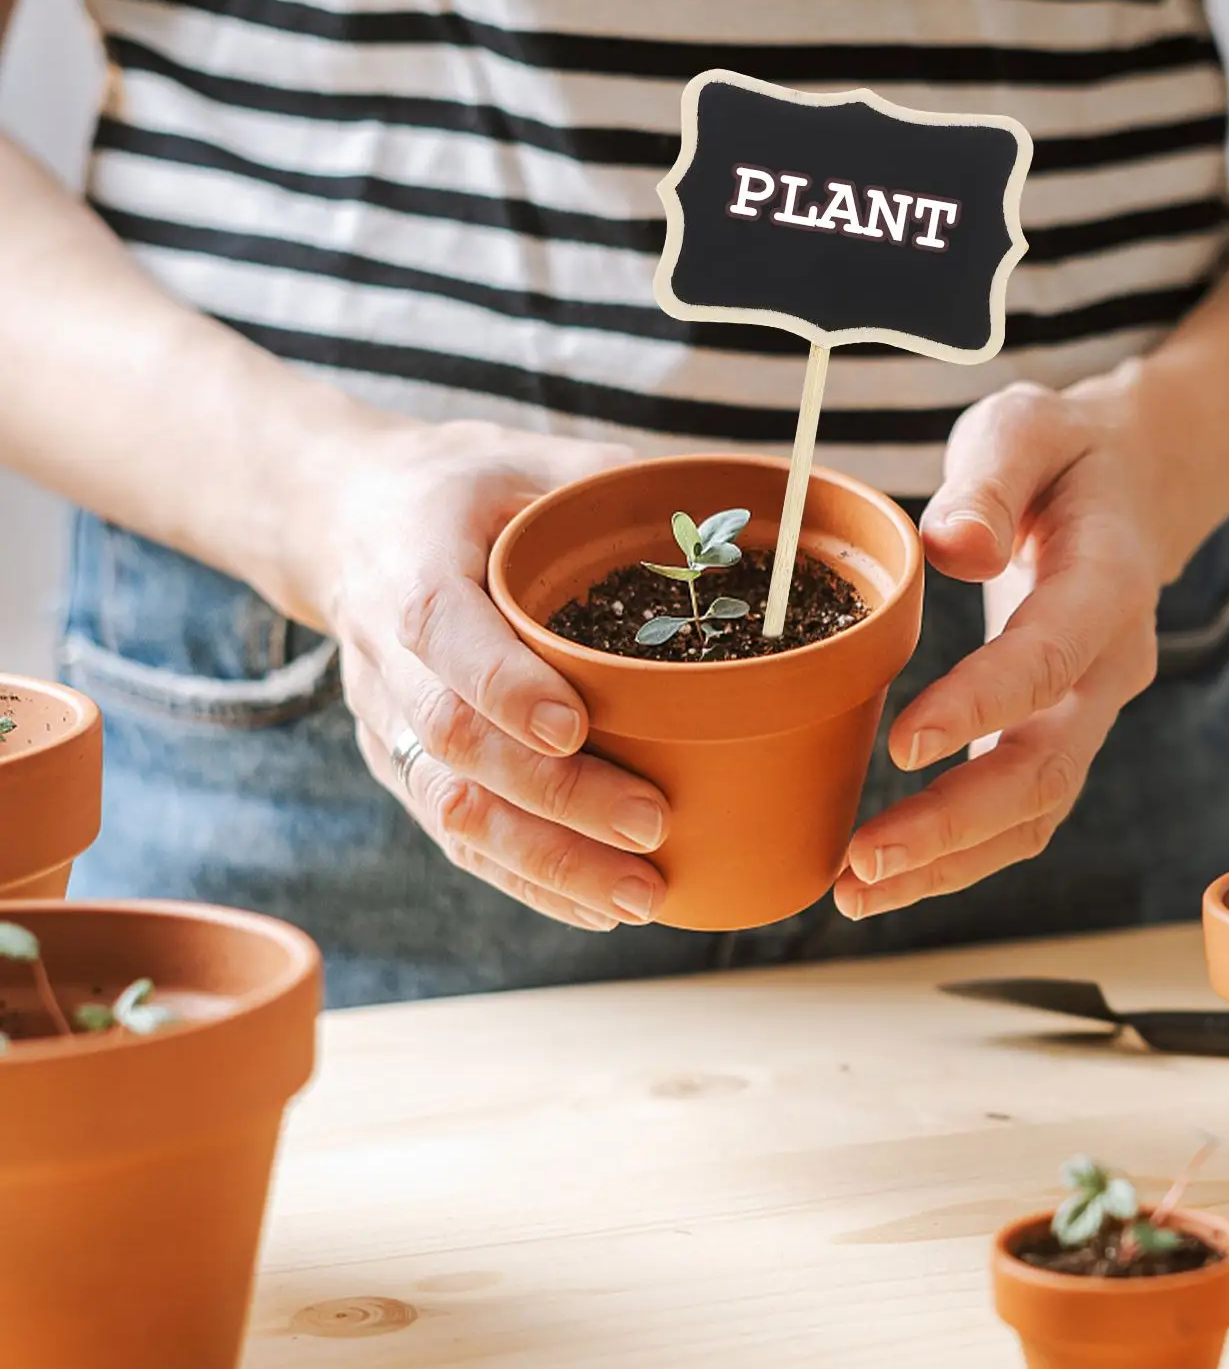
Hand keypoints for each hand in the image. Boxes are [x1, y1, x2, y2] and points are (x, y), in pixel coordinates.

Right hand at [296, 417, 670, 931]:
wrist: (351, 525)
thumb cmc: (466, 491)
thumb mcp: (531, 459)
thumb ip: (613, 485)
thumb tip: (737, 519)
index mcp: (411, 564)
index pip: (442, 633)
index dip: (504, 687)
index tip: (575, 728)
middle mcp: (386, 657)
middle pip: (456, 744)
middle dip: (555, 797)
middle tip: (650, 826)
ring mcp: (388, 724)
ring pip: (452, 810)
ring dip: (547, 862)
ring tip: (638, 896)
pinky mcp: (402, 768)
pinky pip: (457, 840)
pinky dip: (528, 881)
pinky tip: (597, 909)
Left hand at [836, 365, 1189, 918]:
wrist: (1124, 491)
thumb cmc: (1058, 457)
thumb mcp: (1026, 428)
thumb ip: (991, 479)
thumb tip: (952, 544)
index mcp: (1108, 585)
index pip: (1047, 659)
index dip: (980, 707)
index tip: (902, 746)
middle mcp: (1109, 668)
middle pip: (1044, 768)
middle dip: (955, 824)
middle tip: (863, 859)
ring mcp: (1088, 715)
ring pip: (1033, 813)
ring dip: (948, 862)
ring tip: (854, 893)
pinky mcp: (1054, 738)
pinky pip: (1016, 816)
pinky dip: (954, 856)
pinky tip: (882, 879)